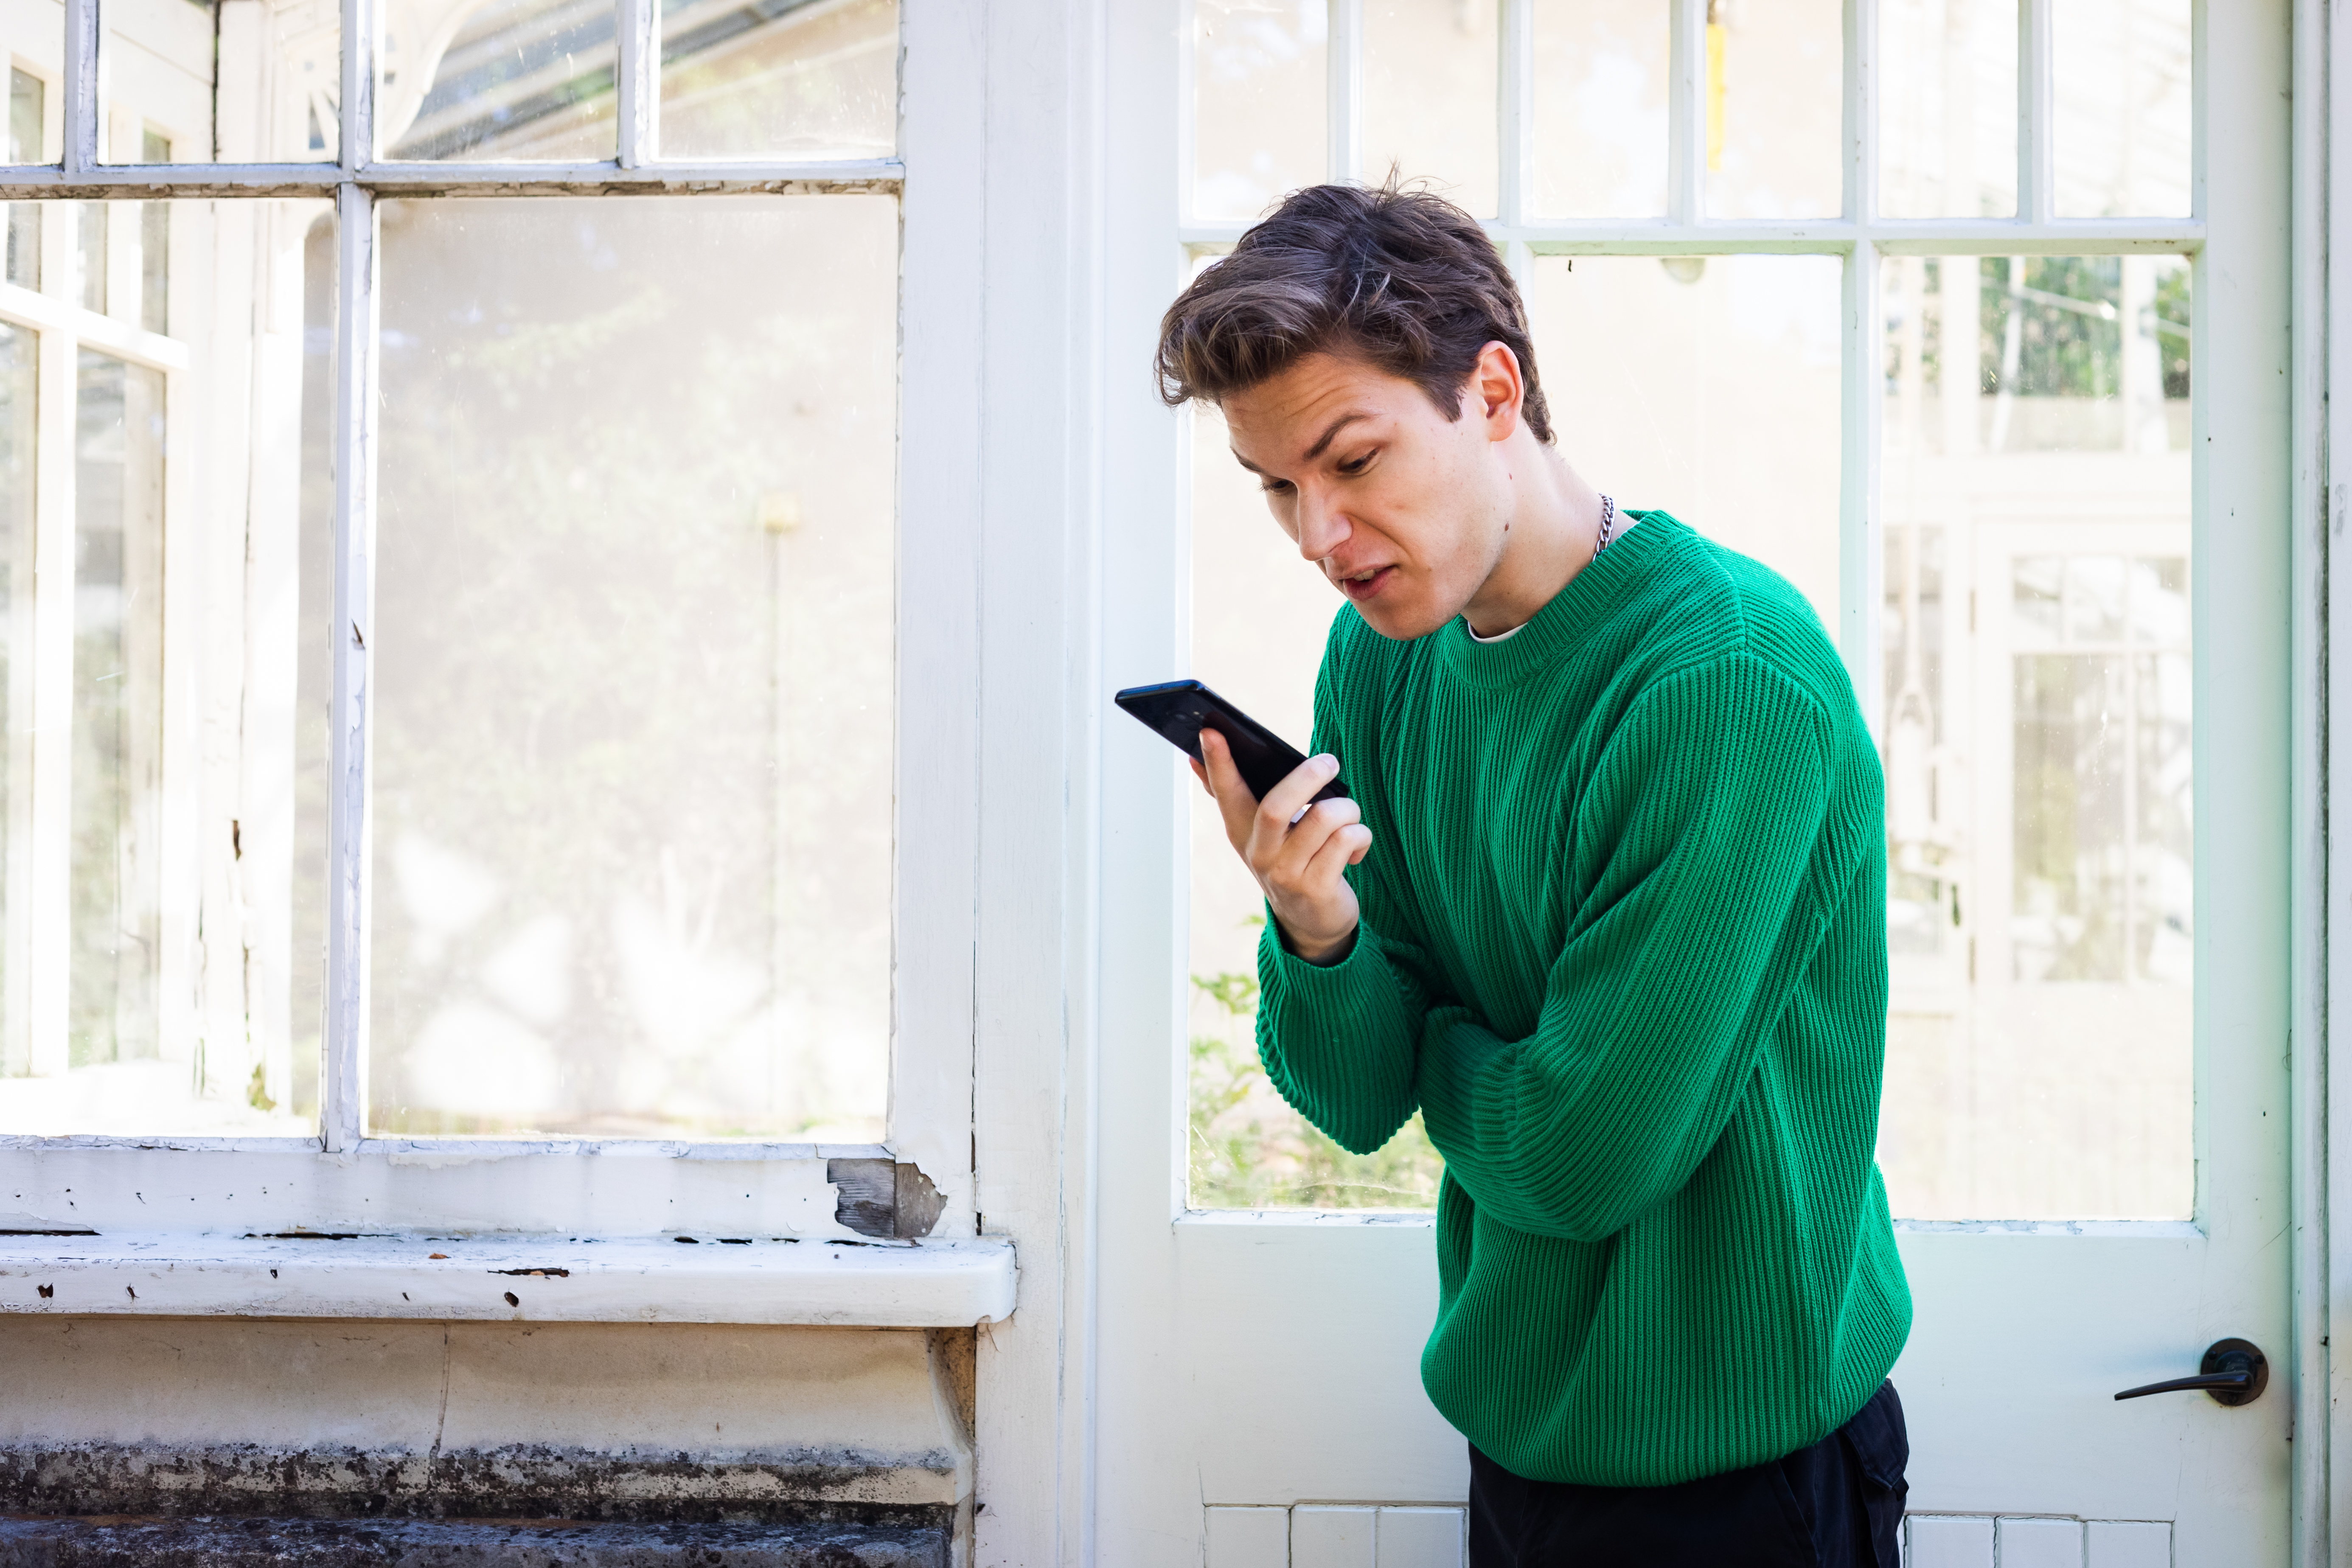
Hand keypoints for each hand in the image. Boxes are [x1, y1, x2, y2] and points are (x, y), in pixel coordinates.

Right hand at [1191, 729, 1371, 965]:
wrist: (1312, 921)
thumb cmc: (1291, 860)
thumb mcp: (1260, 833)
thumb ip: (1235, 795)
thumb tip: (1194, 758)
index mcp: (1241, 831)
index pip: (1224, 791)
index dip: (1218, 762)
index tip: (1209, 730)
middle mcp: (1259, 853)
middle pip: (1276, 806)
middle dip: (1307, 776)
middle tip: (1329, 761)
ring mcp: (1286, 873)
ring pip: (1324, 816)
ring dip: (1347, 808)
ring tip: (1348, 816)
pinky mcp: (1316, 888)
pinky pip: (1347, 840)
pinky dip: (1360, 836)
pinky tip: (1354, 849)